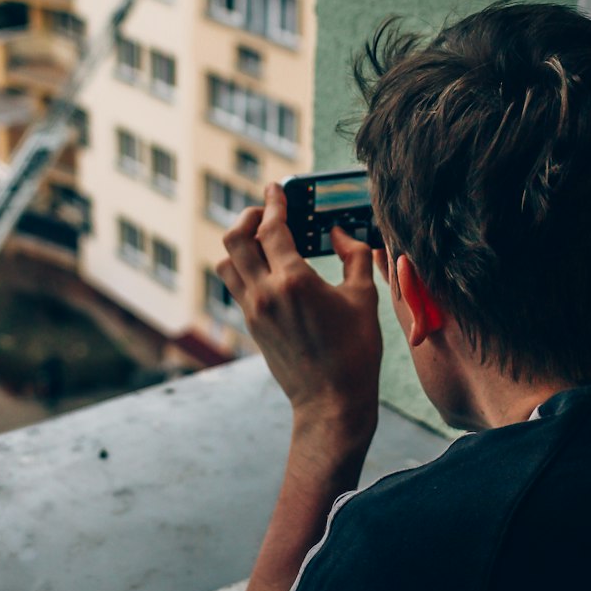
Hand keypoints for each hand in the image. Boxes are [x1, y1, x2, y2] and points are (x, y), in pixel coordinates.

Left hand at [217, 183, 382, 465]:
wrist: (331, 403)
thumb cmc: (355, 352)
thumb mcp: (363, 298)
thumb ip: (354, 256)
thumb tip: (340, 232)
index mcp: (294, 281)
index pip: (272, 227)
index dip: (274, 202)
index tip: (277, 188)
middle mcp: (266, 292)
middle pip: (235, 238)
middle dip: (248, 216)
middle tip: (266, 210)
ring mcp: (253, 310)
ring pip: (227, 262)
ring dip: (239, 243)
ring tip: (260, 237)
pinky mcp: (250, 326)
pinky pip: (235, 285)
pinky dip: (243, 266)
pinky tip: (265, 267)